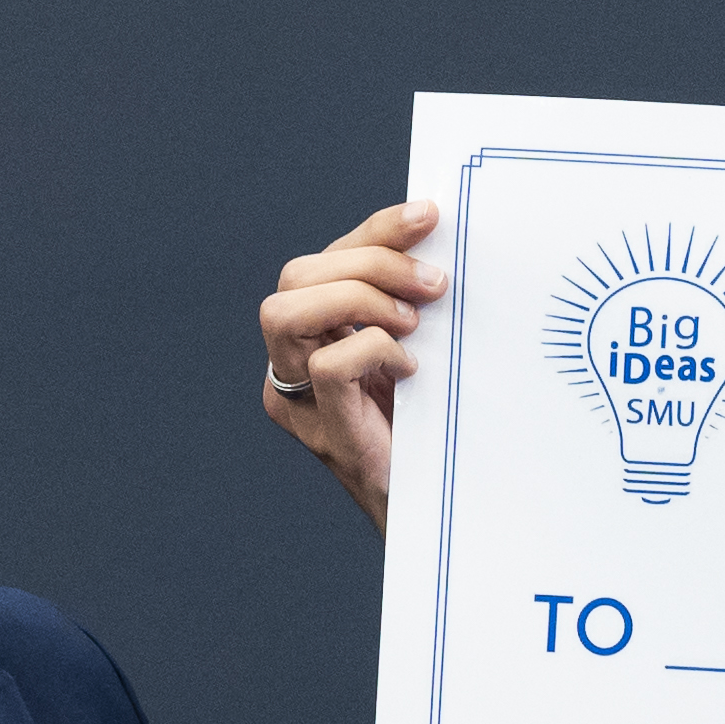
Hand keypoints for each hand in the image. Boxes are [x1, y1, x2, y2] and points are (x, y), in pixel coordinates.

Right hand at [255, 200, 445, 529]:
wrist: (439, 507)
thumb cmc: (431, 425)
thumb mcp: (419, 347)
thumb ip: (409, 301)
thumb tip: (436, 238)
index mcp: (312, 334)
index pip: (325, 260)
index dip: (374, 231)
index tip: (428, 216)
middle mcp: (289, 363)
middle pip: (296, 276)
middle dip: (370, 263)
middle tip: (434, 286)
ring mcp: (297, 399)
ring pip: (285, 311)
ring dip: (359, 300)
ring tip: (413, 324)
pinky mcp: (323, 430)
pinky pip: (328, 366)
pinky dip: (374, 350)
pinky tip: (410, 370)